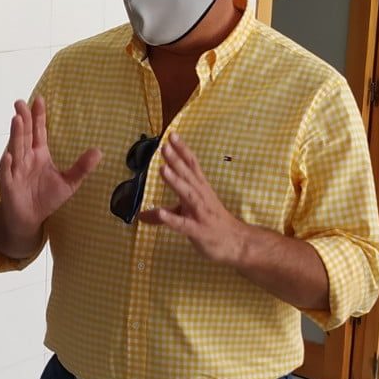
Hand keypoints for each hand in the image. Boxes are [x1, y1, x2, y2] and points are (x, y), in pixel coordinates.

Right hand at [0, 97, 101, 234]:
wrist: (30, 219)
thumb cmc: (46, 198)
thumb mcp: (68, 183)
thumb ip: (81, 167)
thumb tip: (99, 151)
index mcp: (39, 154)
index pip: (38, 132)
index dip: (38, 117)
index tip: (40, 99)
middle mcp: (25, 158)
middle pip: (24, 135)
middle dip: (23, 119)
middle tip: (21, 103)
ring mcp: (15, 170)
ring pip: (15, 150)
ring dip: (15, 135)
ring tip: (16, 119)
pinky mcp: (9, 185)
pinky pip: (7, 173)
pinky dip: (7, 165)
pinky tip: (8, 156)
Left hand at [138, 134, 249, 264]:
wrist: (236, 243)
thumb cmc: (212, 224)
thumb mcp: (188, 215)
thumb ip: (167, 212)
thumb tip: (142, 215)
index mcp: (200, 189)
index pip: (192, 165)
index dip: (182, 150)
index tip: (172, 135)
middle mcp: (201, 197)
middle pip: (188, 176)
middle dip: (176, 160)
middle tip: (165, 146)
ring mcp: (200, 213)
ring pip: (187, 195)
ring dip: (175, 182)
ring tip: (162, 169)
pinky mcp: (198, 230)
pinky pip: (183, 224)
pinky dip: (171, 218)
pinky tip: (160, 213)